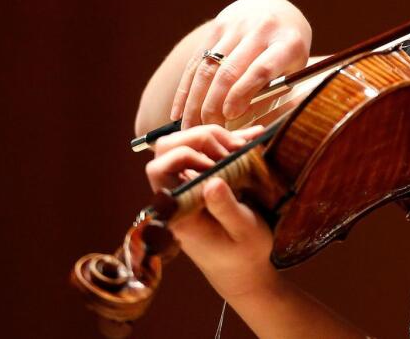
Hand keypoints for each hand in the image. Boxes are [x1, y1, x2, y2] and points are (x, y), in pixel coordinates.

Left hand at [145, 124, 281, 301]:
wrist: (245, 271)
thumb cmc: (244, 255)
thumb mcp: (243, 232)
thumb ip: (225, 208)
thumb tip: (212, 180)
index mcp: (179, 210)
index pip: (159, 168)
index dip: (185, 155)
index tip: (218, 163)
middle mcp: (178, 195)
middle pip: (167, 148)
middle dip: (200, 138)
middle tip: (233, 149)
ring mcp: (189, 187)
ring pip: (185, 144)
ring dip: (214, 138)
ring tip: (243, 146)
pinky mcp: (204, 182)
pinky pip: (207, 152)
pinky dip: (227, 142)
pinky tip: (250, 139)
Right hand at [172, 0, 311, 127]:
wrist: (277, 8)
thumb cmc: (287, 49)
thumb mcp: (293, 68)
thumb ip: (271, 92)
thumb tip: (237, 120)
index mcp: (288, 42)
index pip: (260, 70)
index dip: (241, 95)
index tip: (229, 116)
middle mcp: (261, 29)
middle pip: (229, 71)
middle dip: (213, 105)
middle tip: (206, 130)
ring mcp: (237, 25)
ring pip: (208, 67)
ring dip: (194, 101)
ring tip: (188, 127)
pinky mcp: (218, 25)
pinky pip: (196, 61)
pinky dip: (185, 89)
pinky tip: (178, 111)